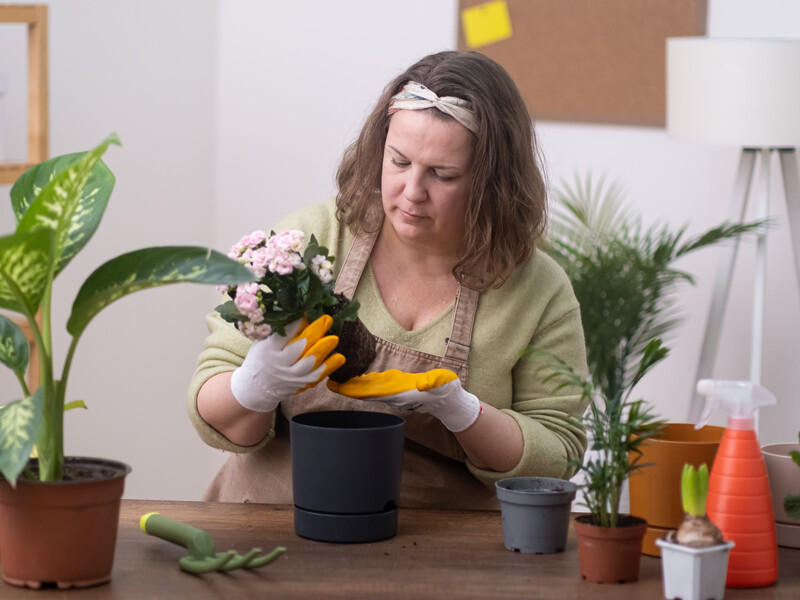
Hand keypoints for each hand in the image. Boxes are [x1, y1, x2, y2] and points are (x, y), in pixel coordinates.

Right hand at [231, 315, 344, 411]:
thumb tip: (299, 311)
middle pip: (298, 349)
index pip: (282, 336)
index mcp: (267, 350)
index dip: (295, 324)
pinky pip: (316, 377)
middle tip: (327, 319)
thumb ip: (278, 331)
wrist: (257, 387)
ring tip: (334, 338)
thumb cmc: (261, 358)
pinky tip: (339, 357)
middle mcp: (279, 365)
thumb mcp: (263, 343)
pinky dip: (329, 367)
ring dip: (323, 350)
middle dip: (314, 333)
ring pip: (309, 365)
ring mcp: (291, 377)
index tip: (307, 312)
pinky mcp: (301, 385)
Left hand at [327, 368, 480, 431]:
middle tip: (325, 380)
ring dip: (349, 384)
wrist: (447, 399)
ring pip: (365, 388)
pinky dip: (359, 380)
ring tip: (332, 377)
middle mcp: (391, 393)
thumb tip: (424, 383)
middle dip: (345, 388)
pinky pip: (373, 383)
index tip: (337, 388)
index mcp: (398, 392)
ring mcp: (391, 390)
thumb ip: (433, 382)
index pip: (371, 392)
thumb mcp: (443, 383)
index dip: (353, 391)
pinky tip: (349, 374)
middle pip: (362, 392)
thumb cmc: (445, 390)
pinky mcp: (394, 384)